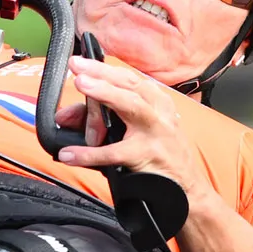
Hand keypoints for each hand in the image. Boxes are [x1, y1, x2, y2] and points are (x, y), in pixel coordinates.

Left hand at [53, 56, 212, 203]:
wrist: (187, 190)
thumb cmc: (159, 157)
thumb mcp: (133, 133)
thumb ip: (99, 121)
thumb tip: (66, 116)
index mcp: (157, 102)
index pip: (128, 79)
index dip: (103, 68)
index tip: (80, 61)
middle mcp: (159, 112)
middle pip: (130, 85)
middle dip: (102, 73)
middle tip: (77, 67)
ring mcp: (155, 133)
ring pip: (131, 106)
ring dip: (105, 93)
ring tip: (81, 84)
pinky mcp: (148, 156)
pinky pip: (114, 152)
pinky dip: (89, 154)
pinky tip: (70, 154)